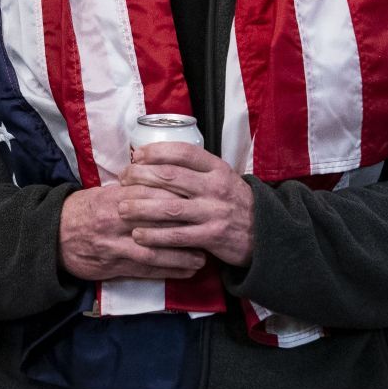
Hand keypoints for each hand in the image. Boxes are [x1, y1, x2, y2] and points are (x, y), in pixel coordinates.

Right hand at [59, 184, 205, 281]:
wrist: (53, 236)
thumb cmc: (83, 211)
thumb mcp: (104, 193)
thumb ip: (131, 191)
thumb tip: (162, 184)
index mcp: (115, 198)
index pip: (152, 194)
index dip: (177, 198)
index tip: (198, 200)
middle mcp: (116, 221)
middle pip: (157, 222)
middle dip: (186, 227)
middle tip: (209, 230)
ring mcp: (116, 245)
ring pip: (155, 251)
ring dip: (182, 256)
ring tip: (202, 257)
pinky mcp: (114, 265)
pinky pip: (146, 271)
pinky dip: (168, 272)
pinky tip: (186, 272)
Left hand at [118, 144, 255, 267]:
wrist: (264, 232)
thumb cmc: (233, 202)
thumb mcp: (222, 177)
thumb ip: (196, 169)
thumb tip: (156, 160)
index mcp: (217, 168)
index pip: (183, 152)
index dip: (156, 152)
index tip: (137, 156)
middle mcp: (215, 187)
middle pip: (170, 177)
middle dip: (140, 177)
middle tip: (122, 181)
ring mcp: (214, 212)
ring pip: (169, 207)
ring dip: (141, 207)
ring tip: (122, 208)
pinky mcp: (212, 236)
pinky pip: (177, 236)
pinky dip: (155, 236)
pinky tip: (138, 235)